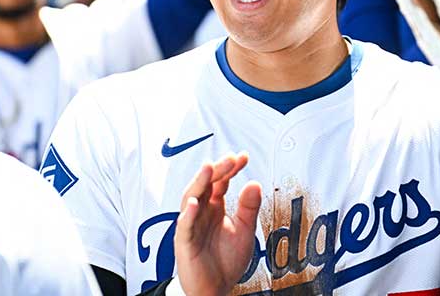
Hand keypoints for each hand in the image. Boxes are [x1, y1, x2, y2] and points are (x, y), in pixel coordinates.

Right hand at [174, 153, 261, 295]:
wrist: (215, 288)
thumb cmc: (226, 260)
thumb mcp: (245, 231)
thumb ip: (249, 208)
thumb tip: (254, 184)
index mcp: (215, 207)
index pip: (221, 181)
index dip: (230, 168)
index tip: (243, 157)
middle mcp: (202, 212)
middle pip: (206, 184)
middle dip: (217, 170)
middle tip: (230, 159)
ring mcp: (191, 225)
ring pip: (191, 198)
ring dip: (199, 183)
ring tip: (208, 169)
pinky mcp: (185, 242)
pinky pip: (185, 226)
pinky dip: (188, 215)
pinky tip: (195, 205)